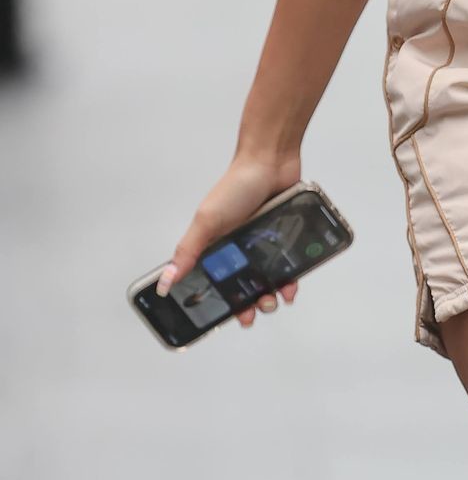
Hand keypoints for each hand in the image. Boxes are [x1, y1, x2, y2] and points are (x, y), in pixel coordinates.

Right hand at [158, 150, 303, 328]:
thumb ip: (187, 251)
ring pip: (267, 279)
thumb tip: (164, 283)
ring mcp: (262, 242)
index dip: (218, 302)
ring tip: (274, 300)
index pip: (213, 281)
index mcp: (215, 246)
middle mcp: (238, 247)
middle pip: (242, 285)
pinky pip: (288, 265)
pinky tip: (291, 286)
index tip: (224, 319)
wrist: (272, 161)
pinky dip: (290, 279)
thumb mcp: (207, 221)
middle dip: (248, 304)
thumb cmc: (236, 186)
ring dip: (270, 295)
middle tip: (254, 311)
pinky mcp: (284, 237)